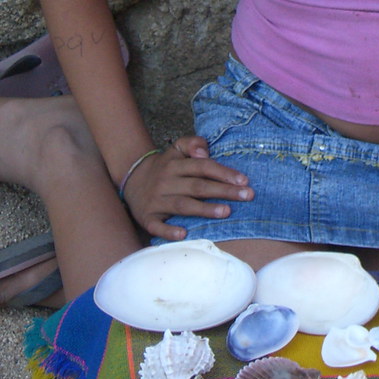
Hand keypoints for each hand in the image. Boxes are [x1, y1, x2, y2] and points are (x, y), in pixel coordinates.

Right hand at [121, 135, 253, 240]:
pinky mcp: (147, 217)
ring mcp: (156, 200)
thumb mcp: (176, 149)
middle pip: (198, 186)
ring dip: (204, 209)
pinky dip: (168, 231)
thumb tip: (205, 151)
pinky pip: (157, 226)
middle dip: (224, 191)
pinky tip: (183, 234)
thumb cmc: (165, 166)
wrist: (131, 179)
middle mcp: (166, 181)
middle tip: (247, 196)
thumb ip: (193, 143)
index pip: (203, 167)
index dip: (224, 173)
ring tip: (226, 211)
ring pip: (183, 205)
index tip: (244, 180)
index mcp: (175, 164)